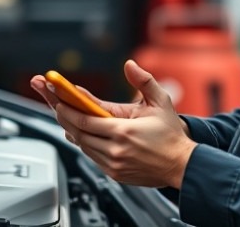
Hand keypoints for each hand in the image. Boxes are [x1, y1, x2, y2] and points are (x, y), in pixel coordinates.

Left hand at [31, 60, 196, 188]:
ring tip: (67, 118)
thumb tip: (129, 65)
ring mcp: (114, 164)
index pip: (86, 122)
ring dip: (73, 132)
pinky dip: (85, 145)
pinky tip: (83, 134)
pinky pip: (92, 158)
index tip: (58, 101)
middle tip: (56, 107)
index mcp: (124, 132)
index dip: (69, 111)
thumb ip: (144, 81)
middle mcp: (116, 150)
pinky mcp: (115, 173)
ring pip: (83, 147)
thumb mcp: (161, 102)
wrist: (182, 166)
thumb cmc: (171, 135)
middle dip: (65, 119)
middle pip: (79, 134)